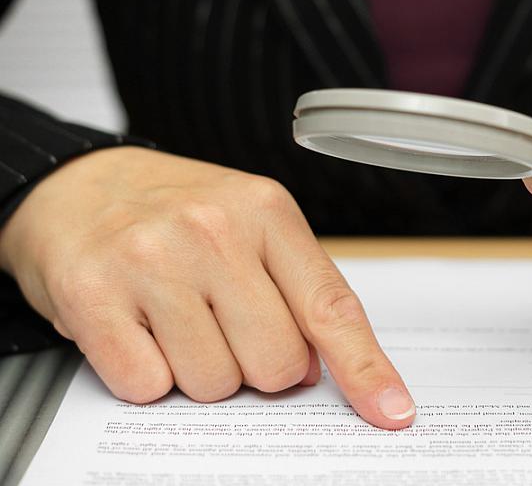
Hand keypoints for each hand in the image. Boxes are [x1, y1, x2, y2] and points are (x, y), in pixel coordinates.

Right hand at [0, 147, 414, 428]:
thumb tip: (319, 369)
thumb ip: (294, 289)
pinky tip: (138, 329)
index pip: (330, 307)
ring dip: (200, 370)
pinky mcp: (91, 295)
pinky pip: (147, 387)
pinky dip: (147, 374)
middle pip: (276, 363)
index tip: (391, 410)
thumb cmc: (174, 212)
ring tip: (175, 318)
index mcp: (265, 211)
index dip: (365, 368)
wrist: (76, 184)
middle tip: (225, 325)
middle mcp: (212, 230)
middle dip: (258, 366)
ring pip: (214, 384)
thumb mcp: (249, 224)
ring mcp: (150, 261)